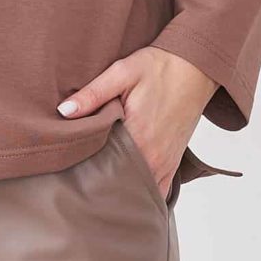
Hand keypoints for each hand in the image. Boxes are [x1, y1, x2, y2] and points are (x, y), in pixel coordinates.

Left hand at [57, 47, 217, 195]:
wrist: (196, 67)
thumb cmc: (159, 68)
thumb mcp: (122, 72)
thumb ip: (93, 94)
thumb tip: (64, 111)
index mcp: (137, 135)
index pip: (102, 168)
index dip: (83, 172)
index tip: (69, 170)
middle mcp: (153, 156)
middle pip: (119, 185)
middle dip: (98, 187)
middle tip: (79, 182)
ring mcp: (165, 162)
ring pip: (138, 191)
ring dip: (119, 191)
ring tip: (98, 188)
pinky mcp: (173, 162)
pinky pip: (158, 190)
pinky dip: (142, 193)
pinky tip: (125, 189)